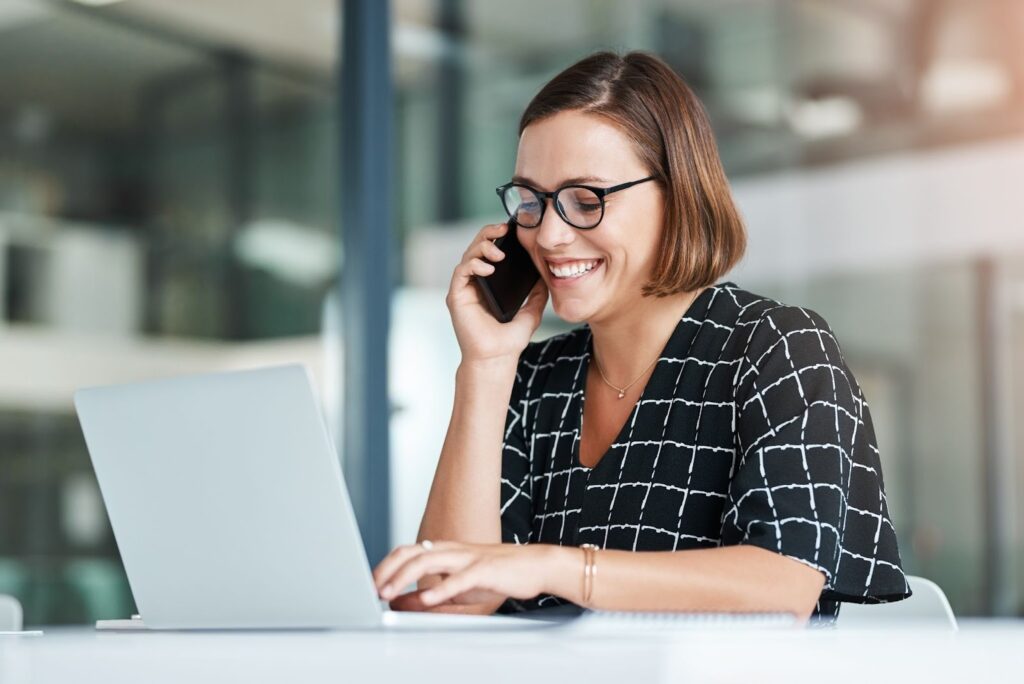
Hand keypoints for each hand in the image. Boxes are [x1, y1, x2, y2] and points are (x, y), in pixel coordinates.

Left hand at [372, 541, 553, 610]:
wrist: (534, 566)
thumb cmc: (495, 574)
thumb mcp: (455, 589)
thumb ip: (427, 595)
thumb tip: (398, 602)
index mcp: (443, 551)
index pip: (406, 552)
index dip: (384, 567)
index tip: (368, 584)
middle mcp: (451, 550)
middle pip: (411, 552)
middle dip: (387, 570)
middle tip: (371, 589)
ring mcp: (467, 557)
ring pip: (429, 560)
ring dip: (404, 577)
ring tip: (388, 593)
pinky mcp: (485, 569)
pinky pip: (460, 578)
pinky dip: (441, 588)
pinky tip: (427, 598)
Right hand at [446, 222, 547, 363]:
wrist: (497, 359)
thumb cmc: (509, 340)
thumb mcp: (531, 312)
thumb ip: (536, 294)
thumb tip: (547, 276)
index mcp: (489, 284)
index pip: (491, 251)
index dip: (499, 236)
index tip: (514, 229)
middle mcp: (475, 283)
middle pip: (477, 248)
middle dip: (489, 233)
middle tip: (504, 227)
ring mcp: (464, 289)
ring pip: (468, 255)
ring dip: (482, 247)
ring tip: (498, 251)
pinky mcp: (456, 296)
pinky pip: (461, 271)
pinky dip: (473, 264)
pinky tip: (488, 267)